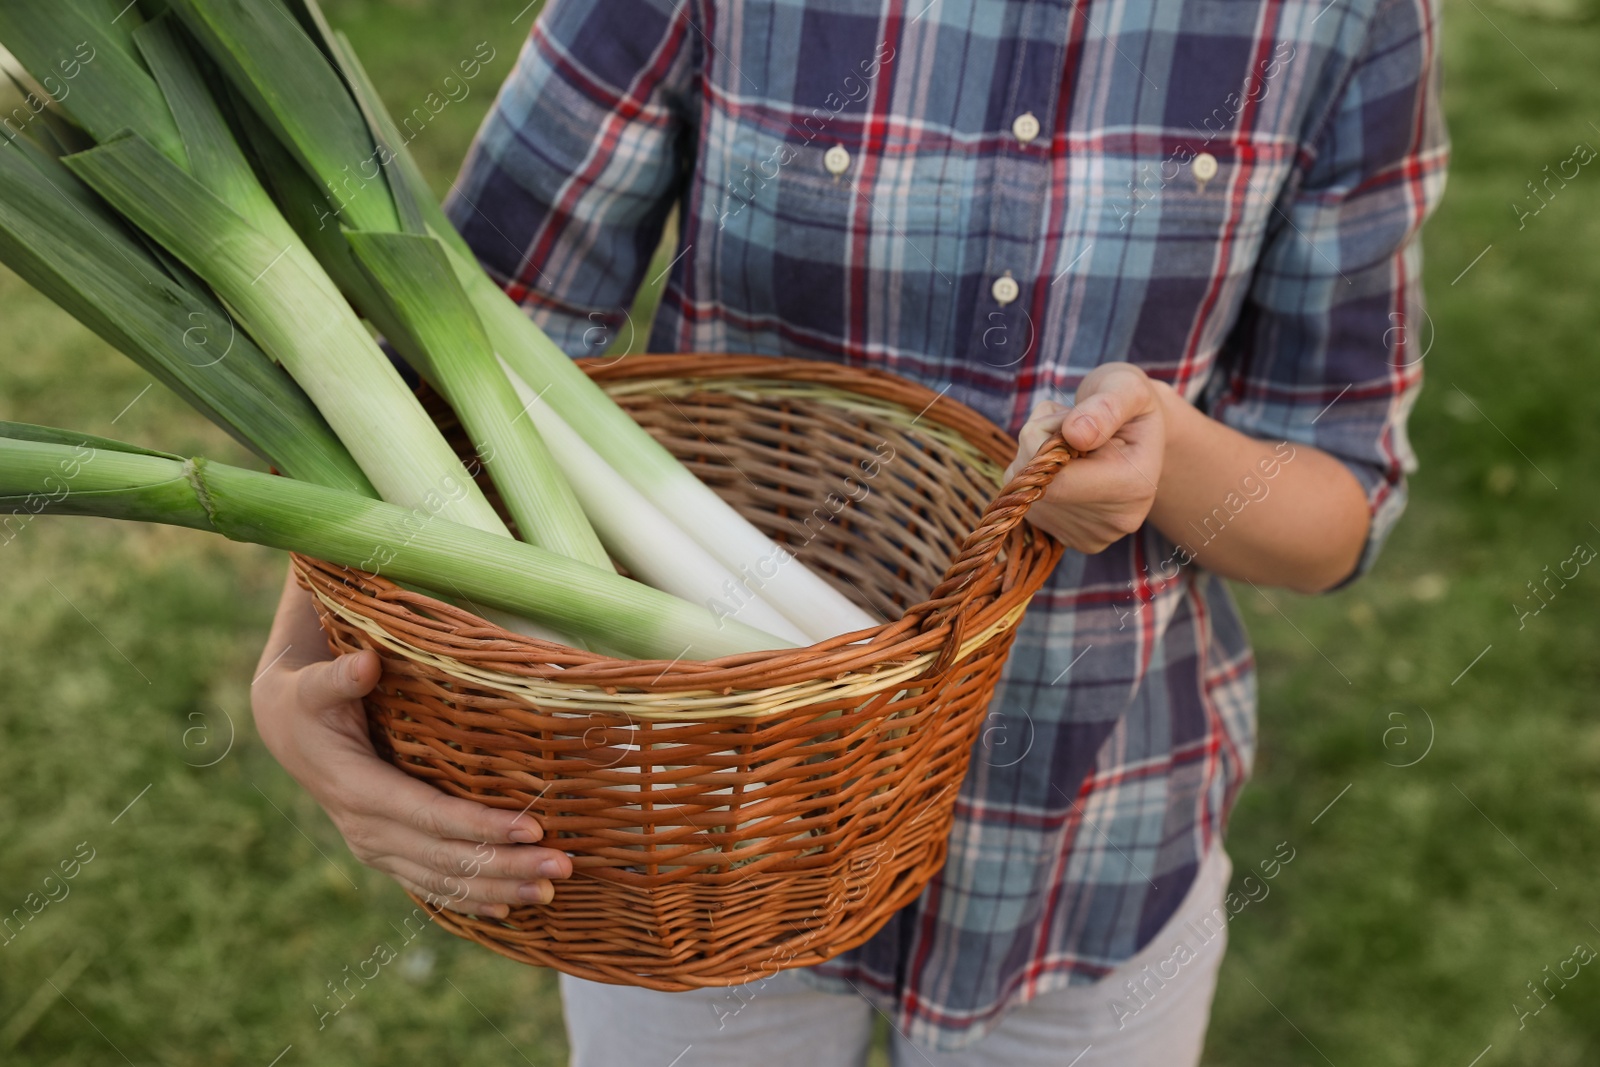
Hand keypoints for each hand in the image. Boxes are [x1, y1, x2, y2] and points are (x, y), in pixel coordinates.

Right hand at [250, 568, 572, 918]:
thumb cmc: (310, 700)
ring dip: (497, 889)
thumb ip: (341, 677)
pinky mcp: (386, 854)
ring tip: (548, 890)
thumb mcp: (316, 685)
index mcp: (358, 788)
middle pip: (446, 857)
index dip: (481, 827)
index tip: (532, 829)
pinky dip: (469, 901)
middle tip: (561, 868)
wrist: (287, 732)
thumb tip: (366, 664)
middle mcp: (367, 829)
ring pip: (443, 880)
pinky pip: (430, 886)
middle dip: (505, 865)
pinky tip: (508, 909)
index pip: (431, 815)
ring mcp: (376, 848)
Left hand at [1002, 362, 1167, 553]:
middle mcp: (1113, 522)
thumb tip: (1075, 435)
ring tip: (1071, 443)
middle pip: (1036, 485)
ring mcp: (1088, 537)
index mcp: (1133, 487)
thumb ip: (1105, 407)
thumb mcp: (1125, 388)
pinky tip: (1063, 465)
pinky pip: (1023, 502)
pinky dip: (1032, 475)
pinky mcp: (1065, 540)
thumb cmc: (1127, 403)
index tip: (1066, 416)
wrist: (1133, 432)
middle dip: (1037, 443)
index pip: (1055, 478)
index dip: (1045, 437)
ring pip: (1023, 492)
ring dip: (1033, 456)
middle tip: (1068, 424)